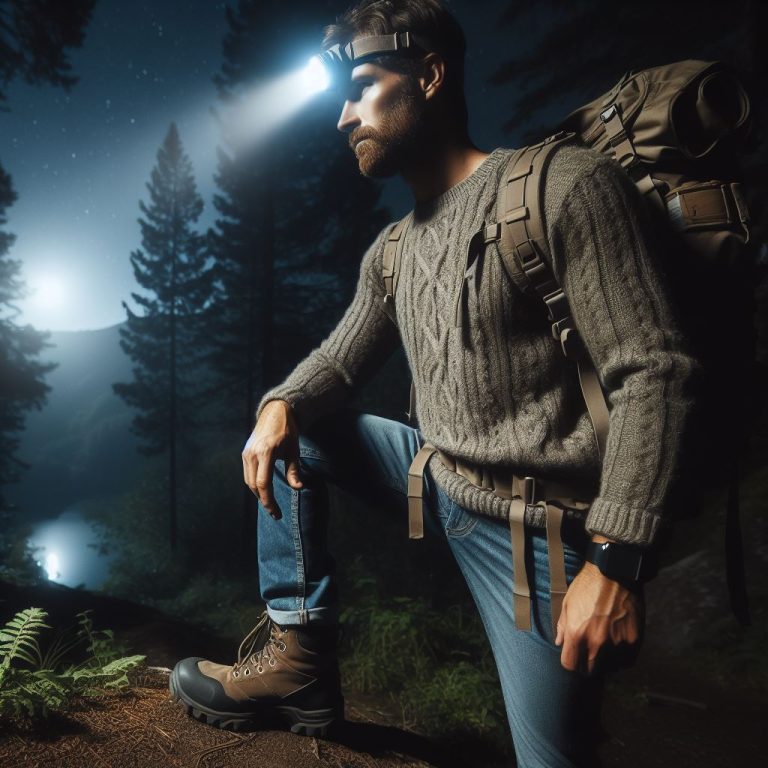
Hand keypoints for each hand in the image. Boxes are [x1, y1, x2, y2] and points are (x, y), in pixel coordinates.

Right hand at [241, 400, 303, 519]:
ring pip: (248, 481)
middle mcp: (252, 454)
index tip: (276, 512)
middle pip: (254, 485)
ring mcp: (246, 453)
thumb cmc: (287, 431)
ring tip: (270, 503)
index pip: (263, 484)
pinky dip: (254, 484)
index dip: (269, 501)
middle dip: (264, 501)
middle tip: (275, 512)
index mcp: (265, 453)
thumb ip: (294, 470)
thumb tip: (298, 488)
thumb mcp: (293, 450)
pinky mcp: (245, 453)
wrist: (275, 413)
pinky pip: (247, 474)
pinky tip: (264, 489)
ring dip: (258, 494)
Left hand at [555, 553, 642, 674]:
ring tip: (605, 650)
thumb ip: (562, 626)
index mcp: (576, 633)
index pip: (570, 664)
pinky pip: (627, 662)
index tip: (574, 656)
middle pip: (589, 670)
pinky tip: (618, 648)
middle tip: (589, 655)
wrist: (615, 572)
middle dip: (587, 664)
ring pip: (609, 668)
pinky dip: (622, 659)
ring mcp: (616, 644)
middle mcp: (596, 643)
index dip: (571, 661)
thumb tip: (559, 643)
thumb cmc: (588, 586)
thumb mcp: (567, 602)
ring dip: (606, 663)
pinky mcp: (633, 641)